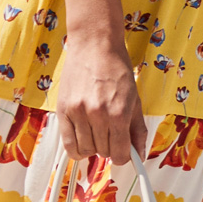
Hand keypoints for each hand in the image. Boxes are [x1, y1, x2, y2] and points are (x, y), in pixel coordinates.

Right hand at [55, 32, 147, 163]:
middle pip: (103, 152)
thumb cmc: (116, 68)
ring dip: (93, 146)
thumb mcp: (134, 98)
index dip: (123, 156)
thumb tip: (139, 154)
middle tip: (111, 134)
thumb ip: (137, 129)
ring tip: (96, 131)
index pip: (119, 154)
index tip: (123, 152)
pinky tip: (83, 138)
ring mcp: (77, 113)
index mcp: (118, 113)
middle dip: (109, 148)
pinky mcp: (63, 110)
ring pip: (85, 150)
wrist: (94, 45)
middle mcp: (97, 114)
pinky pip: (68, 143)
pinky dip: (76, 148)